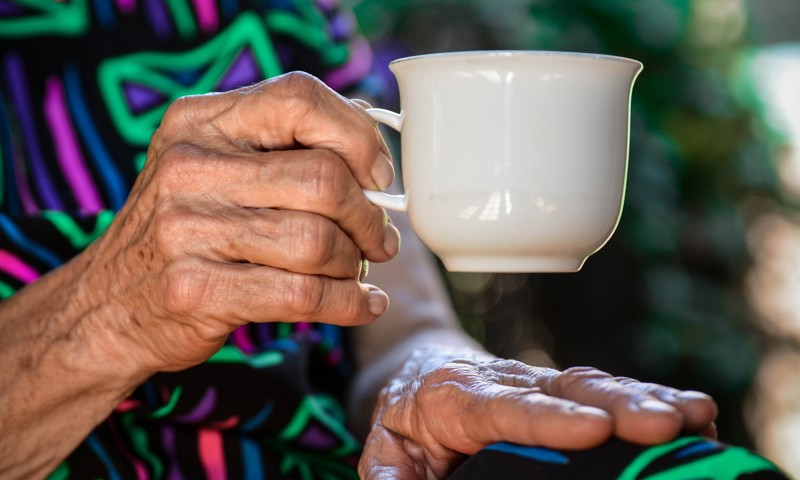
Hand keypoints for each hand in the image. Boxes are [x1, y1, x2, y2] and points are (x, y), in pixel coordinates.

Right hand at [77, 72, 399, 373]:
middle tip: (378, 239)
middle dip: (368, 216)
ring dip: (355, 262)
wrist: (106, 305)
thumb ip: (278, 148)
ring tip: (358, 270)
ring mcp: (187, 230)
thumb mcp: (212, 167)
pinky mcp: (197, 290)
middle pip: (323, 178)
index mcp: (199, 122)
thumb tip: (371, 147)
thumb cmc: (184, 230)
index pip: (299, 98)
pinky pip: (303, 294)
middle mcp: (189, 167)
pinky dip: (350, 303)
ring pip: (318, 241)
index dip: (357, 136)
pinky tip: (364, 303)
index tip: (379, 176)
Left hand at [359, 346, 716, 479]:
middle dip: (617, 405)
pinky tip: (693, 414)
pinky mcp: (565, 391)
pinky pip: (609, 391)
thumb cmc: (407, 419)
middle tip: (664, 424)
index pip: (505, 408)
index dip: (549, 418)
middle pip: (565, 388)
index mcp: (458, 398)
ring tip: (694, 416)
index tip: (593, 429)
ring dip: (645, 399)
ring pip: (595, 384)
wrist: (421, 369)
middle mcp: (507, 382)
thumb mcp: (387, 452)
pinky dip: (651, 398)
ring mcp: (541, 382)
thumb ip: (392, 477)